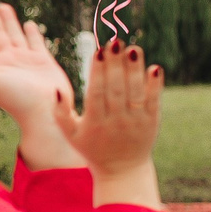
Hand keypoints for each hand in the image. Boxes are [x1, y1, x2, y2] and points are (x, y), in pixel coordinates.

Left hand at [0, 0, 79, 164]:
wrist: (47, 112)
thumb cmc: (18, 100)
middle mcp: (6, 61)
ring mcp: (25, 61)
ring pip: (13, 35)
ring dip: (7, 20)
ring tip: (1, 5)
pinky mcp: (43, 62)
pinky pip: (36, 43)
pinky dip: (31, 33)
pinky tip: (28, 23)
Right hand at [73, 40, 161, 176]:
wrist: (122, 170)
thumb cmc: (92, 148)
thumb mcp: (71, 134)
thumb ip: (60, 113)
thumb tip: (55, 89)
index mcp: (94, 122)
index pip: (96, 92)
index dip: (97, 72)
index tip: (98, 51)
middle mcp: (116, 120)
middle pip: (116, 88)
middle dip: (115, 64)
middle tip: (115, 42)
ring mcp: (136, 121)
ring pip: (135, 92)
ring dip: (135, 69)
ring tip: (134, 48)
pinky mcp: (152, 121)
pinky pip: (154, 101)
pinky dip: (155, 85)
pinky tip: (155, 68)